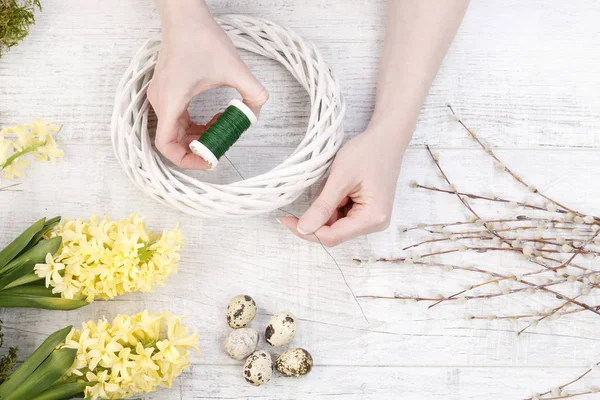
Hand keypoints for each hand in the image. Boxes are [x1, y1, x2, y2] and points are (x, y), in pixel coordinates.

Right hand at [148, 3, 268, 168]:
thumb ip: (253, 93)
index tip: (208, 158)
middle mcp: (160, 102)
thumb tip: (257, 111)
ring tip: (221, 126)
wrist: (186, 16)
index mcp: (170, 101)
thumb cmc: (201, 38)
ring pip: (175, 131)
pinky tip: (213, 117)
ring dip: (198, 135)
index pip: (166, 145)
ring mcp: (161, 97)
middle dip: (199, 147)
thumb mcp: (235, 69)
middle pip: (173, 141)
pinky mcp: (167, 91)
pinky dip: (194, 124)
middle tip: (222, 142)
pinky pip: (177, 119)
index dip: (186, 160)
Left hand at [280, 129, 405, 246]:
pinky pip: (342, 215)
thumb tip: (303, 229)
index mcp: (372, 218)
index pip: (332, 236)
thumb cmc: (366, 153)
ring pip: (336, 224)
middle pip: (334, 232)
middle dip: (318, 215)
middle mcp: (374, 224)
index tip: (286, 219)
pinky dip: (333, 203)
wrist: (385, 139)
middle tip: (314, 191)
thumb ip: (322, 206)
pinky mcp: (367, 212)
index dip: (306, 231)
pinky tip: (337, 185)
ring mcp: (371, 219)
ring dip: (326, 207)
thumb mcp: (340, 178)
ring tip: (332, 182)